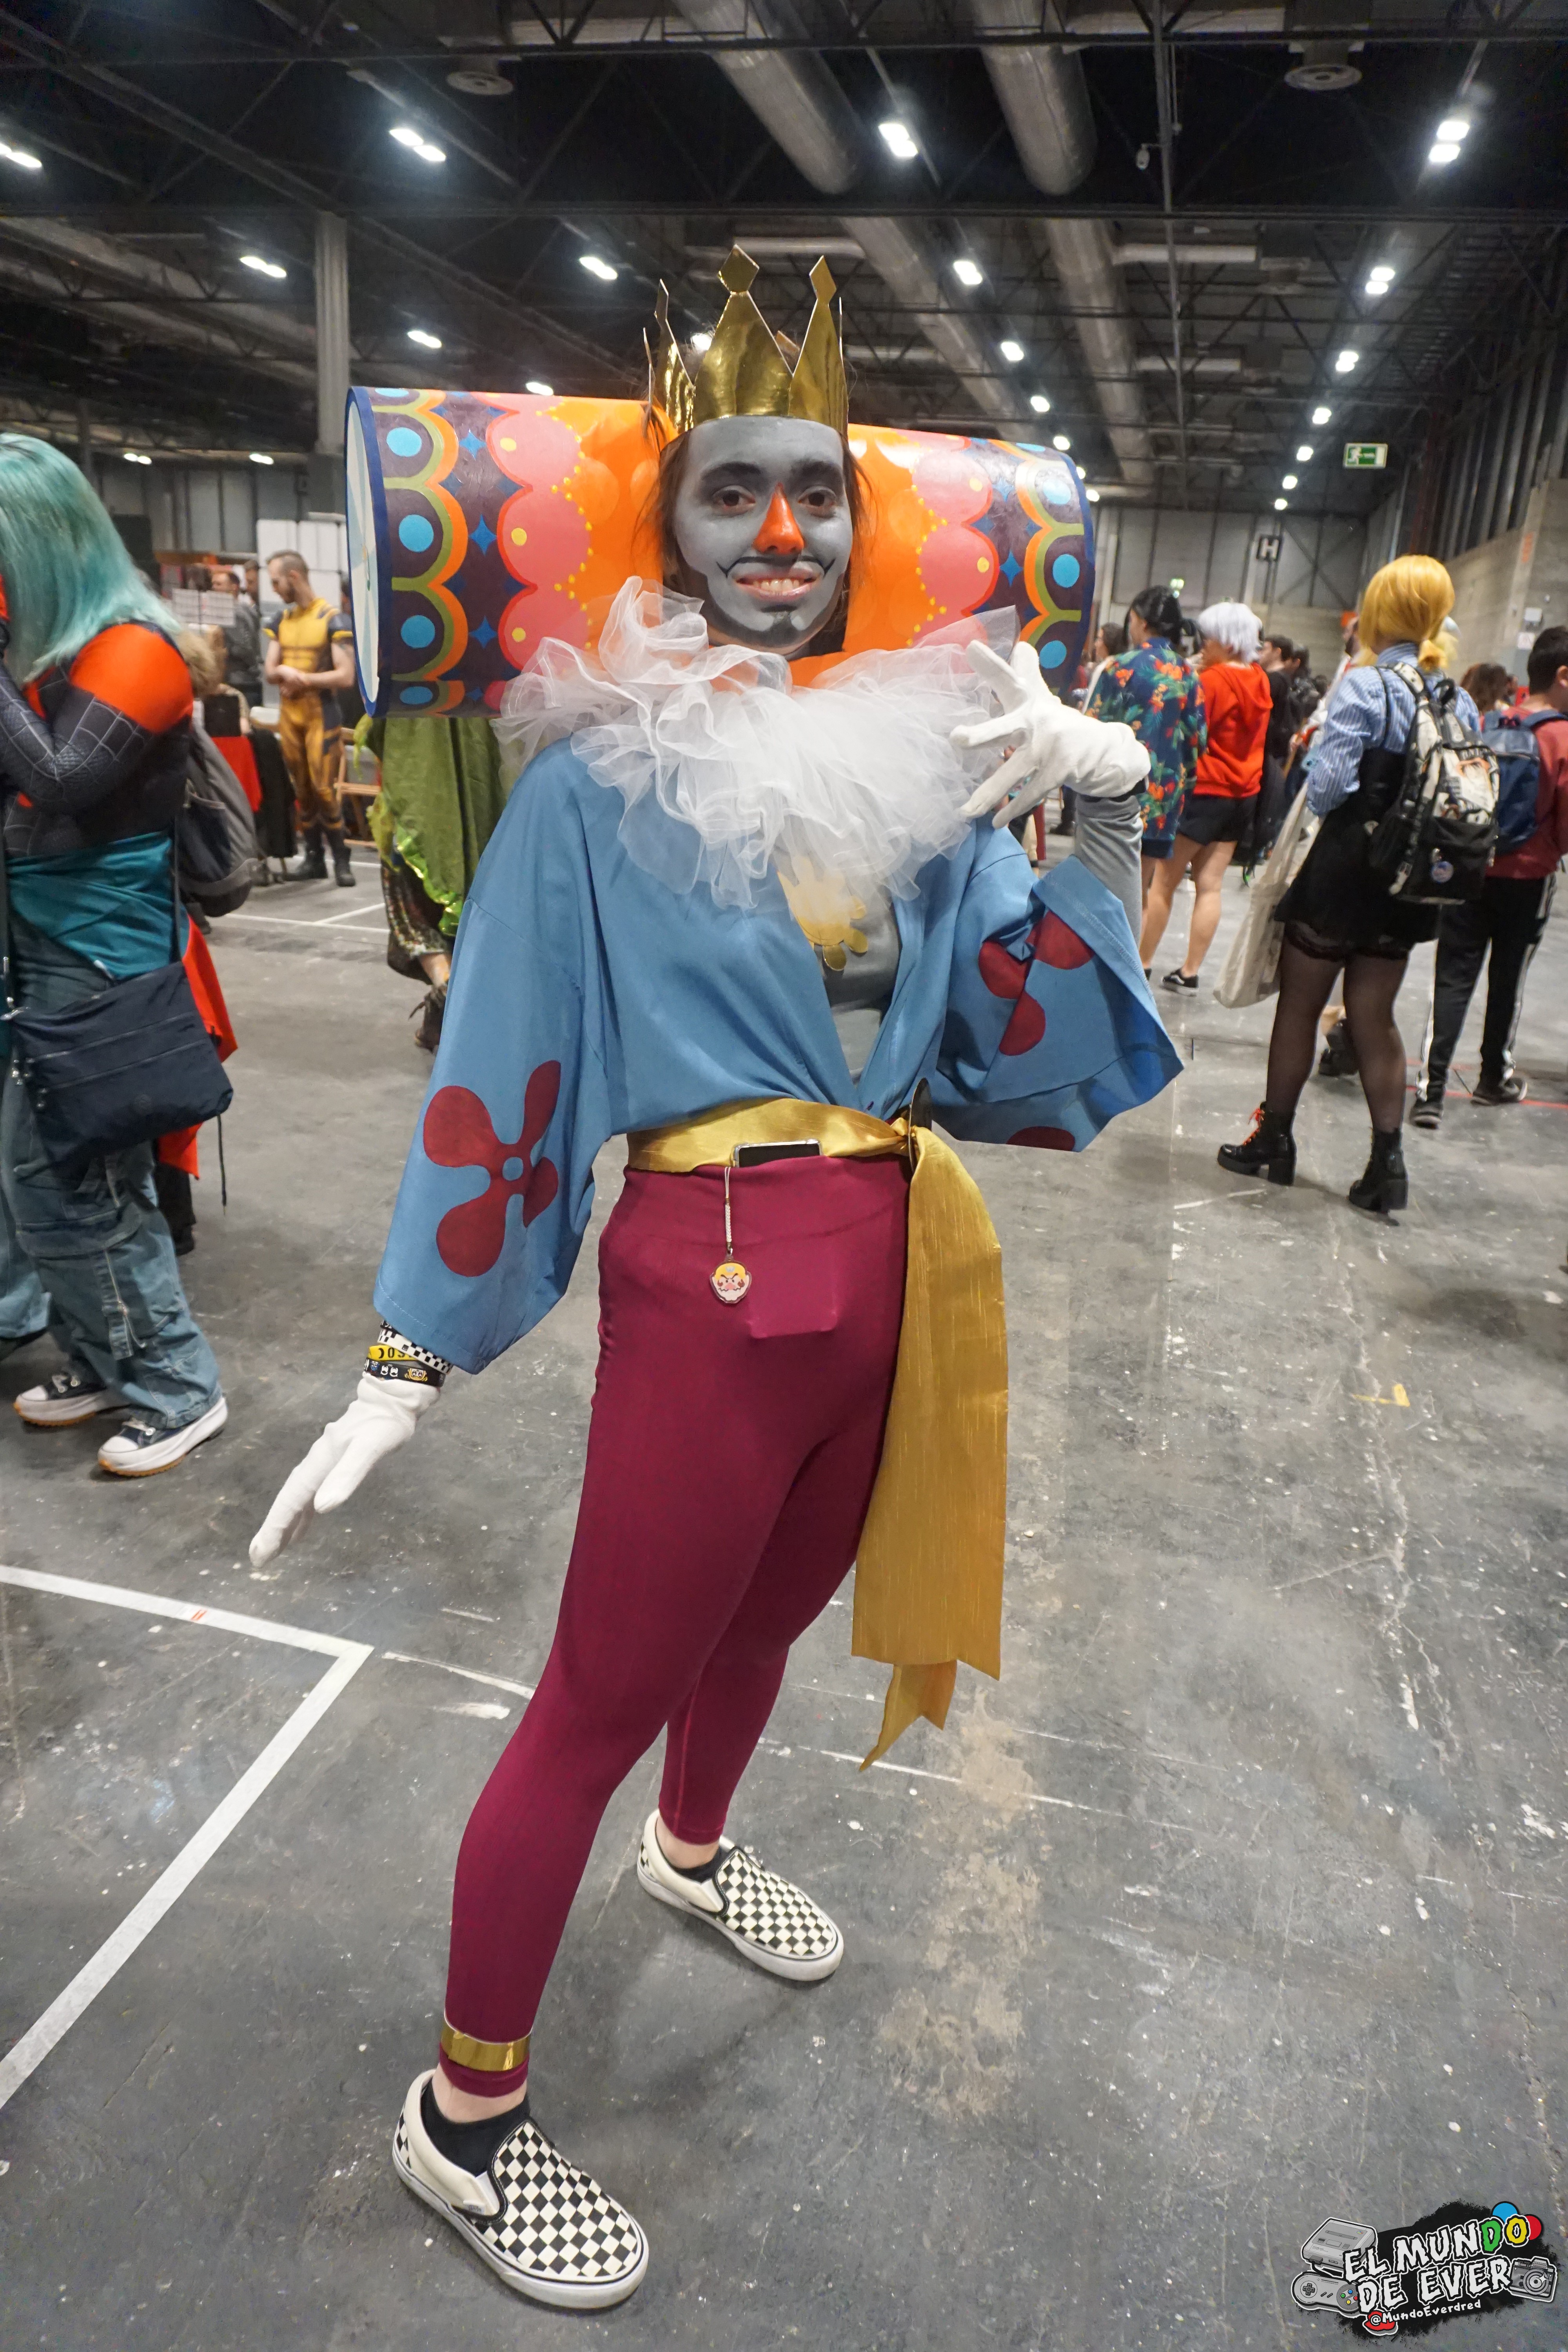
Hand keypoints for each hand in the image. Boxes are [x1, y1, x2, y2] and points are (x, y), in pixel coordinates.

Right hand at [249, 1376, 437, 1565]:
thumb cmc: (383, 1426)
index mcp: (318, 1463)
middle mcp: (315, 1465)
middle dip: (273, 1530)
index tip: (261, 1552)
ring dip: (285, 1524)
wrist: (391, 1400)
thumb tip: (322, 1508)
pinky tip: (300, 1529)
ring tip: (273, 1549)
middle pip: (289, 1501)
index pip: (291, 1500)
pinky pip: (309, 1494)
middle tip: (259, 1558)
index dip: (275, 1527)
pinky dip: (302, 1513)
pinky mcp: (332, 1465)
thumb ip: (347, 1475)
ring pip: (297, 1499)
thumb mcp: (369, 1449)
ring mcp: (322, 1465)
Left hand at [953, 642, 1148, 825]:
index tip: (971, 648)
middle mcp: (1037, 721)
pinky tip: (995, 823)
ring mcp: (1049, 748)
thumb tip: (1020, 643)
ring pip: (1013, 773)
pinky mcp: (1060, 770)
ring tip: (965, 811)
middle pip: (1004, 728)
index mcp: (1027, 701)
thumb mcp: (1041, 698)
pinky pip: (1030, 793)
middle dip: (982, 734)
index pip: (1007, 680)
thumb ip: (1026, 674)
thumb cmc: (1058, 723)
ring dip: (989, 793)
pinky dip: (1013, 809)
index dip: (991, 664)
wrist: (1105, 749)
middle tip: (957, 739)